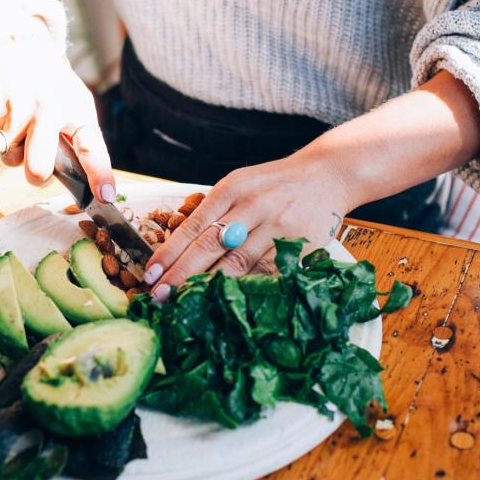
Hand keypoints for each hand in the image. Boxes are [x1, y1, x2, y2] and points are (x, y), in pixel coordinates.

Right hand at [0, 27, 114, 200]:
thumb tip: (82, 182)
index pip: (91, 147)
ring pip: (12, 159)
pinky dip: (0, 135)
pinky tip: (7, 115)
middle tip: (38, 165)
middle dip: (36, 176)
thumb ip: (77, 138)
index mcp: (77, 110)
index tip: (105, 195)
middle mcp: (51, 108)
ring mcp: (20, 105)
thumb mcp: (73, 103)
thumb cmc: (49, 86)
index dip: (99, 174)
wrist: (14, 46)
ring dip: (16, 151)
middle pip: (38, 168)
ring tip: (22, 127)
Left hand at [141, 148, 355, 300]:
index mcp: (233, 188)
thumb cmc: (275, 184)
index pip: (195, 225)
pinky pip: (268, 273)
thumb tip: (177, 249)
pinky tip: (227, 303)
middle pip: (212, 246)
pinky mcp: (299, 246)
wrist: (327, 176)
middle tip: (160, 296)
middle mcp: (254, 206)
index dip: (170, 251)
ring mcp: (278, 227)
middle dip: (182, 274)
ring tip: (187, 304)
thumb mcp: (241, 183)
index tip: (151, 274)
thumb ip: (215, 211)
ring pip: (239, 263)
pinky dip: (246, 289)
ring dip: (210, 287)